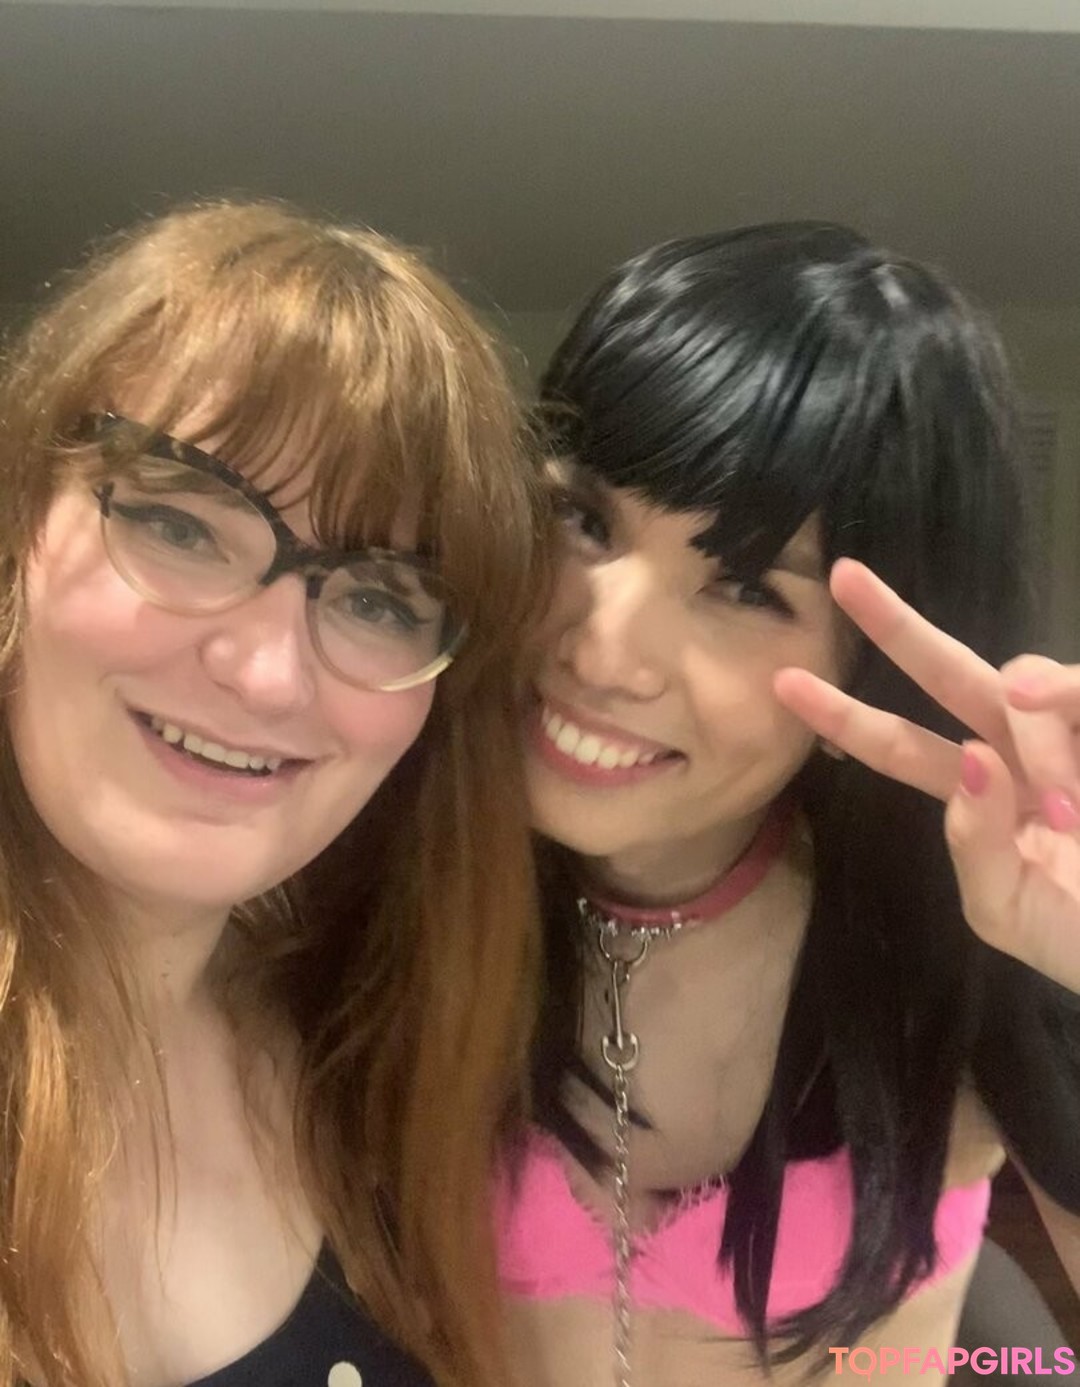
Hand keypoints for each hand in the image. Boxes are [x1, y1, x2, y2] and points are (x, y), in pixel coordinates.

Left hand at [774, 559, 1079, 993]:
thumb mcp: (1009, 913)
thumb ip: (971, 847)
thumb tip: (970, 760)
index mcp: (988, 800)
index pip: (905, 748)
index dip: (847, 718)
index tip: (786, 682)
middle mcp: (1027, 754)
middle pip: (950, 675)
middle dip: (895, 626)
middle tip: (845, 577)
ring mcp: (1077, 734)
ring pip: (1022, 683)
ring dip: (1036, 743)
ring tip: (1069, 817)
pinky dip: (1073, 711)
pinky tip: (1073, 789)